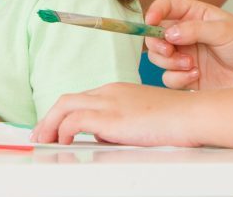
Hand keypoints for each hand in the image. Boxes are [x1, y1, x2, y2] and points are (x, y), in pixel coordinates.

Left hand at [33, 83, 202, 145]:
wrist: (192, 115)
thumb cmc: (176, 120)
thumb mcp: (142, 119)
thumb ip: (120, 124)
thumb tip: (102, 136)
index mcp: (116, 90)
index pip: (81, 99)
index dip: (63, 114)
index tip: (54, 129)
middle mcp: (109, 92)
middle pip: (67, 100)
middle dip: (48, 118)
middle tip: (40, 136)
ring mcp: (109, 102)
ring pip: (64, 106)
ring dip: (49, 125)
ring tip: (44, 142)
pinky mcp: (111, 117)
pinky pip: (74, 120)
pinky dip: (63, 131)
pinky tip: (64, 143)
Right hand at [144, 0, 232, 90]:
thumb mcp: (224, 30)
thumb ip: (194, 29)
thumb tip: (169, 33)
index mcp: (195, 15)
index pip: (167, 6)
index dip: (155, 11)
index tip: (151, 22)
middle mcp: (187, 34)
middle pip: (155, 35)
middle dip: (157, 43)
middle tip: (168, 50)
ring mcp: (186, 56)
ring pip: (159, 58)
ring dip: (169, 62)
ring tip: (190, 65)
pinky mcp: (188, 76)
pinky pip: (169, 78)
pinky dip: (178, 78)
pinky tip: (195, 76)